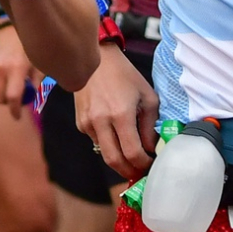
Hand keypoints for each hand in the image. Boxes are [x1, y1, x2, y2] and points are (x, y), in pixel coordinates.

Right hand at [0, 25, 34, 108]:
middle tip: (13, 99)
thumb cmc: (28, 49)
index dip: (14, 110)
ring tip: (6, 87)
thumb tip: (37, 102)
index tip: (17, 116)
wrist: (9, 31)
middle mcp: (0, 68)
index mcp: (16, 69)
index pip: (12, 96)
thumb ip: (38, 84)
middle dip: (6, 103)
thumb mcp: (38, 65)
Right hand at [73, 42, 160, 179]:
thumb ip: (150, 126)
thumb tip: (152, 149)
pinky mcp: (80, 122)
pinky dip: (108, 145)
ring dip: (119, 160)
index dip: (144, 164)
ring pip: (104, 154)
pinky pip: (96, 142)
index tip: (152, 164)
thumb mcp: (147, 97)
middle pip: (115, 161)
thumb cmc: (125, 75)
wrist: (95, 59)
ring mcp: (87, 122)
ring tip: (131, 157)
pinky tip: (116, 136)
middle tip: (141, 172)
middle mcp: (101, 121)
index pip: (133, 153)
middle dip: (130, 172)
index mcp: (120, 114)